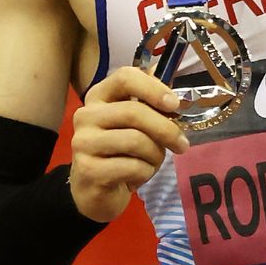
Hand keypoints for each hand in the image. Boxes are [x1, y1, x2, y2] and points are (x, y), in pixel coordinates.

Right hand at [68, 64, 187, 222]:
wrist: (94, 190)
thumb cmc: (120, 152)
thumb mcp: (134, 123)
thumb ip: (147, 100)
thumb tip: (168, 74)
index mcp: (98, 97)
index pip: (125, 78)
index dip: (153, 88)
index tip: (174, 105)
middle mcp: (86, 115)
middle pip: (134, 112)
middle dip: (166, 130)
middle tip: (182, 145)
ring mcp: (84, 142)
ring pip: (136, 141)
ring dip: (155, 155)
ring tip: (152, 162)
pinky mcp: (89, 169)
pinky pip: (133, 166)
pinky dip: (145, 173)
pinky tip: (136, 177)